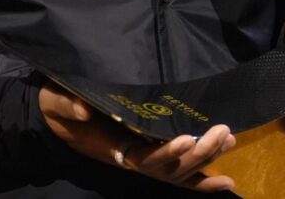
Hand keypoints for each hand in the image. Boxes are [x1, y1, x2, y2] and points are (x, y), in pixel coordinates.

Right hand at [38, 84, 236, 191]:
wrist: (56, 115)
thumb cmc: (56, 107)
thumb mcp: (55, 102)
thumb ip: (66, 104)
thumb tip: (83, 109)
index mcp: (112, 148)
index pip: (143, 158)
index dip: (166, 153)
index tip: (187, 138)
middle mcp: (132, 157)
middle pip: (169, 167)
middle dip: (197, 152)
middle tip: (221, 131)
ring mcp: (143, 157)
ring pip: (178, 170)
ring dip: (206, 159)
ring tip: (229, 139)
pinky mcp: (150, 152)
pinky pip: (179, 174)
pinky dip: (203, 182)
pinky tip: (228, 182)